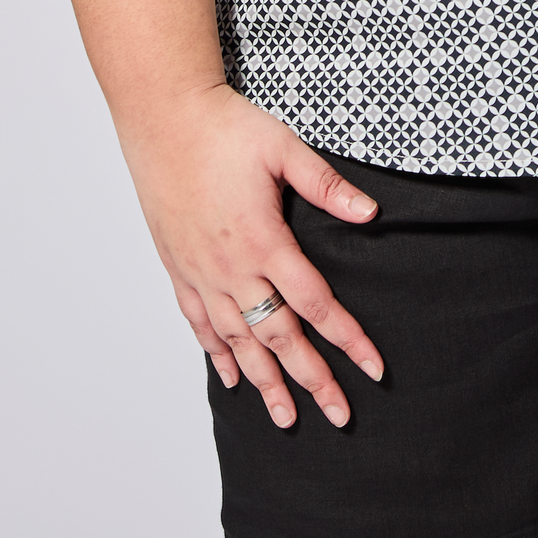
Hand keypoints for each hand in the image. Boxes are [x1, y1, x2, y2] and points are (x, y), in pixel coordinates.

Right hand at [119, 84, 383, 428]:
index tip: (373, 369)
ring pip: (238, 342)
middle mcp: (232, 268)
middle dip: (312, 380)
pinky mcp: (179, 268)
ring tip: (286, 418)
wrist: (164, 120)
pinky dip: (217, 355)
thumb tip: (370, 214)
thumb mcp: (285, 148)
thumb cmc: (225, 128)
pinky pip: (199, 324)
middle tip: (339, 415)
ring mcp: (201, 273)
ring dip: (266, 382)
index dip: (348, 339)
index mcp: (264, 241)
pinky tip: (232, 377)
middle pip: (279, 337)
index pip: (316, 304)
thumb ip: (326, 185)